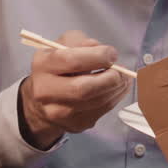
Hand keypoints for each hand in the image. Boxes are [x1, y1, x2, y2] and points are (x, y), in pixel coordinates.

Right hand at [19, 30, 132, 149]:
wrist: (43, 98)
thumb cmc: (59, 65)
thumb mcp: (65, 44)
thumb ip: (82, 42)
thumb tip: (102, 51)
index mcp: (43, 65)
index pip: (71, 61)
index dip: (98, 57)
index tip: (112, 54)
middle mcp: (45, 91)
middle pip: (84, 88)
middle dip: (110, 78)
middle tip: (121, 70)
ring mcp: (58, 112)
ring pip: (97, 102)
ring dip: (117, 88)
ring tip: (123, 77)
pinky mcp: (74, 124)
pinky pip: (102, 111)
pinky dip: (116, 97)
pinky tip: (117, 88)